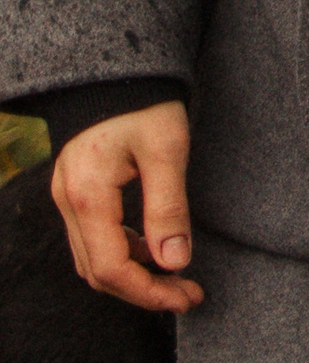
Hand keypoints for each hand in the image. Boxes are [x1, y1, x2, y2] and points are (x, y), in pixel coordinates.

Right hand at [51, 100, 201, 313]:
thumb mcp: (167, 149)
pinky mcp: (75, 190)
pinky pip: (93, 238)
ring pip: (93, 258)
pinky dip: (123, 252)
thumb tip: (176, 263)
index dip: (150, 292)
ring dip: (134, 275)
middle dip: (144, 290)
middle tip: (188, 294)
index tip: (187, 296)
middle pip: (99, 272)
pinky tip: (154, 247)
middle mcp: (68, 202)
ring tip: (177, 277)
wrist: (120, 66)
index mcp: (87, 195)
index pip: (112, 268)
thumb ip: (169, 208)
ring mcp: (66, 196)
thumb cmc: (146, 101)